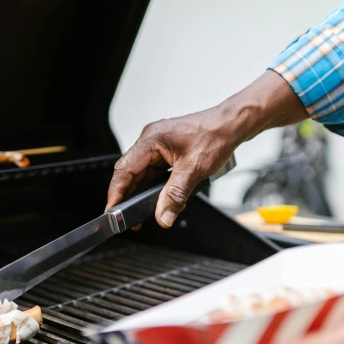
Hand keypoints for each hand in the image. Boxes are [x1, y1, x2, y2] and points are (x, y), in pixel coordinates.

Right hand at [106, 71, 307, 227]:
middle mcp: (150, 140)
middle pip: (130, 172)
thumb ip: (175, 196)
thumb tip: (162, 216)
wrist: (232, 125)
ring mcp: (157, 145)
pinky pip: (153, 172)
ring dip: (142, 193)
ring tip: (142, 213)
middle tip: (126, 218)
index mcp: (151, 139)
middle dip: (127, 196)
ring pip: (142, 174)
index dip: (116, 192)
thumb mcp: (194, 170)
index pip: (124, 169)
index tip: (112, 210)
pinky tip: (159, 199)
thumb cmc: (215, 136)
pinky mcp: (166, 151)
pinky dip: (154, 187)